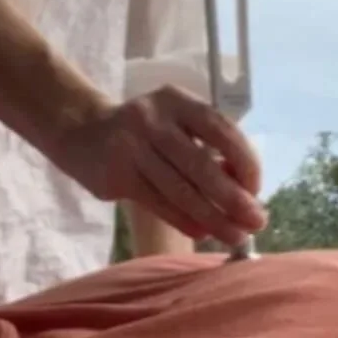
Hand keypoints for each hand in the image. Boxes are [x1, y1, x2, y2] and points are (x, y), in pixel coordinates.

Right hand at [50, 86, 266, 246]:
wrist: (81, 131)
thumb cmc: (144, 131)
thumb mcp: (173, 122)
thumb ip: (204, 146)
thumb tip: (244, 190)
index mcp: (177, 101)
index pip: (220, 129)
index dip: (244, 161)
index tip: (256, 188)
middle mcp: (154, 120)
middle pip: (201, 165)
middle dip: (233, 198)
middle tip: (257, 222)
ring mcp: (131, 147)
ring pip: (180, 191)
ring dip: (213, 218)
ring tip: (235, 236)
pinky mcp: (117, 175)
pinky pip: (159, 204)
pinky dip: (184, 221)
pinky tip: (203, 232)